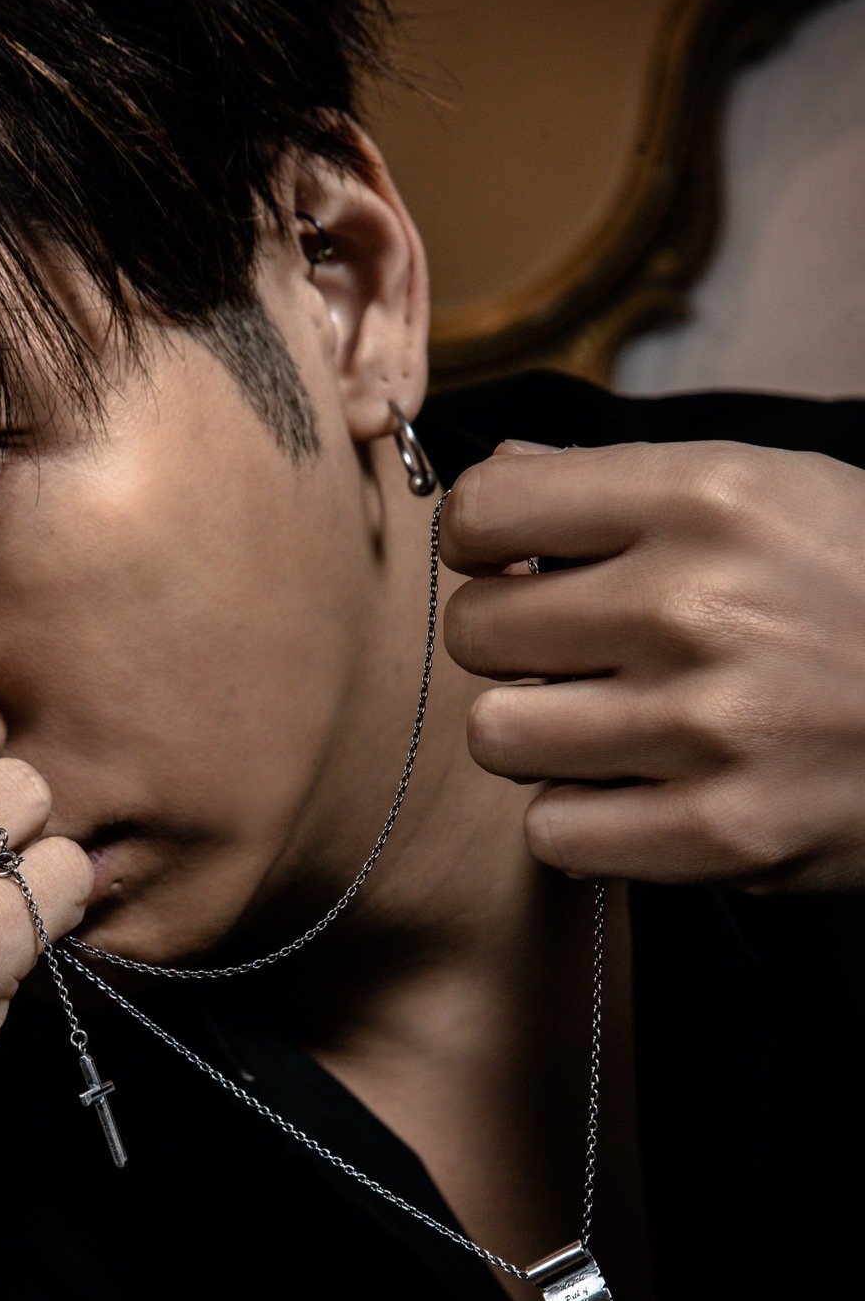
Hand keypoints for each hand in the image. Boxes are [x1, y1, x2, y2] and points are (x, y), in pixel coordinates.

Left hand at [441, 437, 864, 891]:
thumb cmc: (864, 589)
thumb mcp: (771, 492)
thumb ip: (623, 482)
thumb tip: (501, 468)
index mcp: (706, 496)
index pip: (484, 509)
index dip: (482, 541)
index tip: (515, 562)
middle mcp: (694, 603)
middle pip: (475, 630)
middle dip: (510, 643)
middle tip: (575, 654)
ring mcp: (706, 725)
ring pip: (498, 734)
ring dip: (538, 734)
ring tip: (607, 725)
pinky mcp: (718, 832)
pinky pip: (551, 829)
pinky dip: (579, 819)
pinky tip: (635, 791)